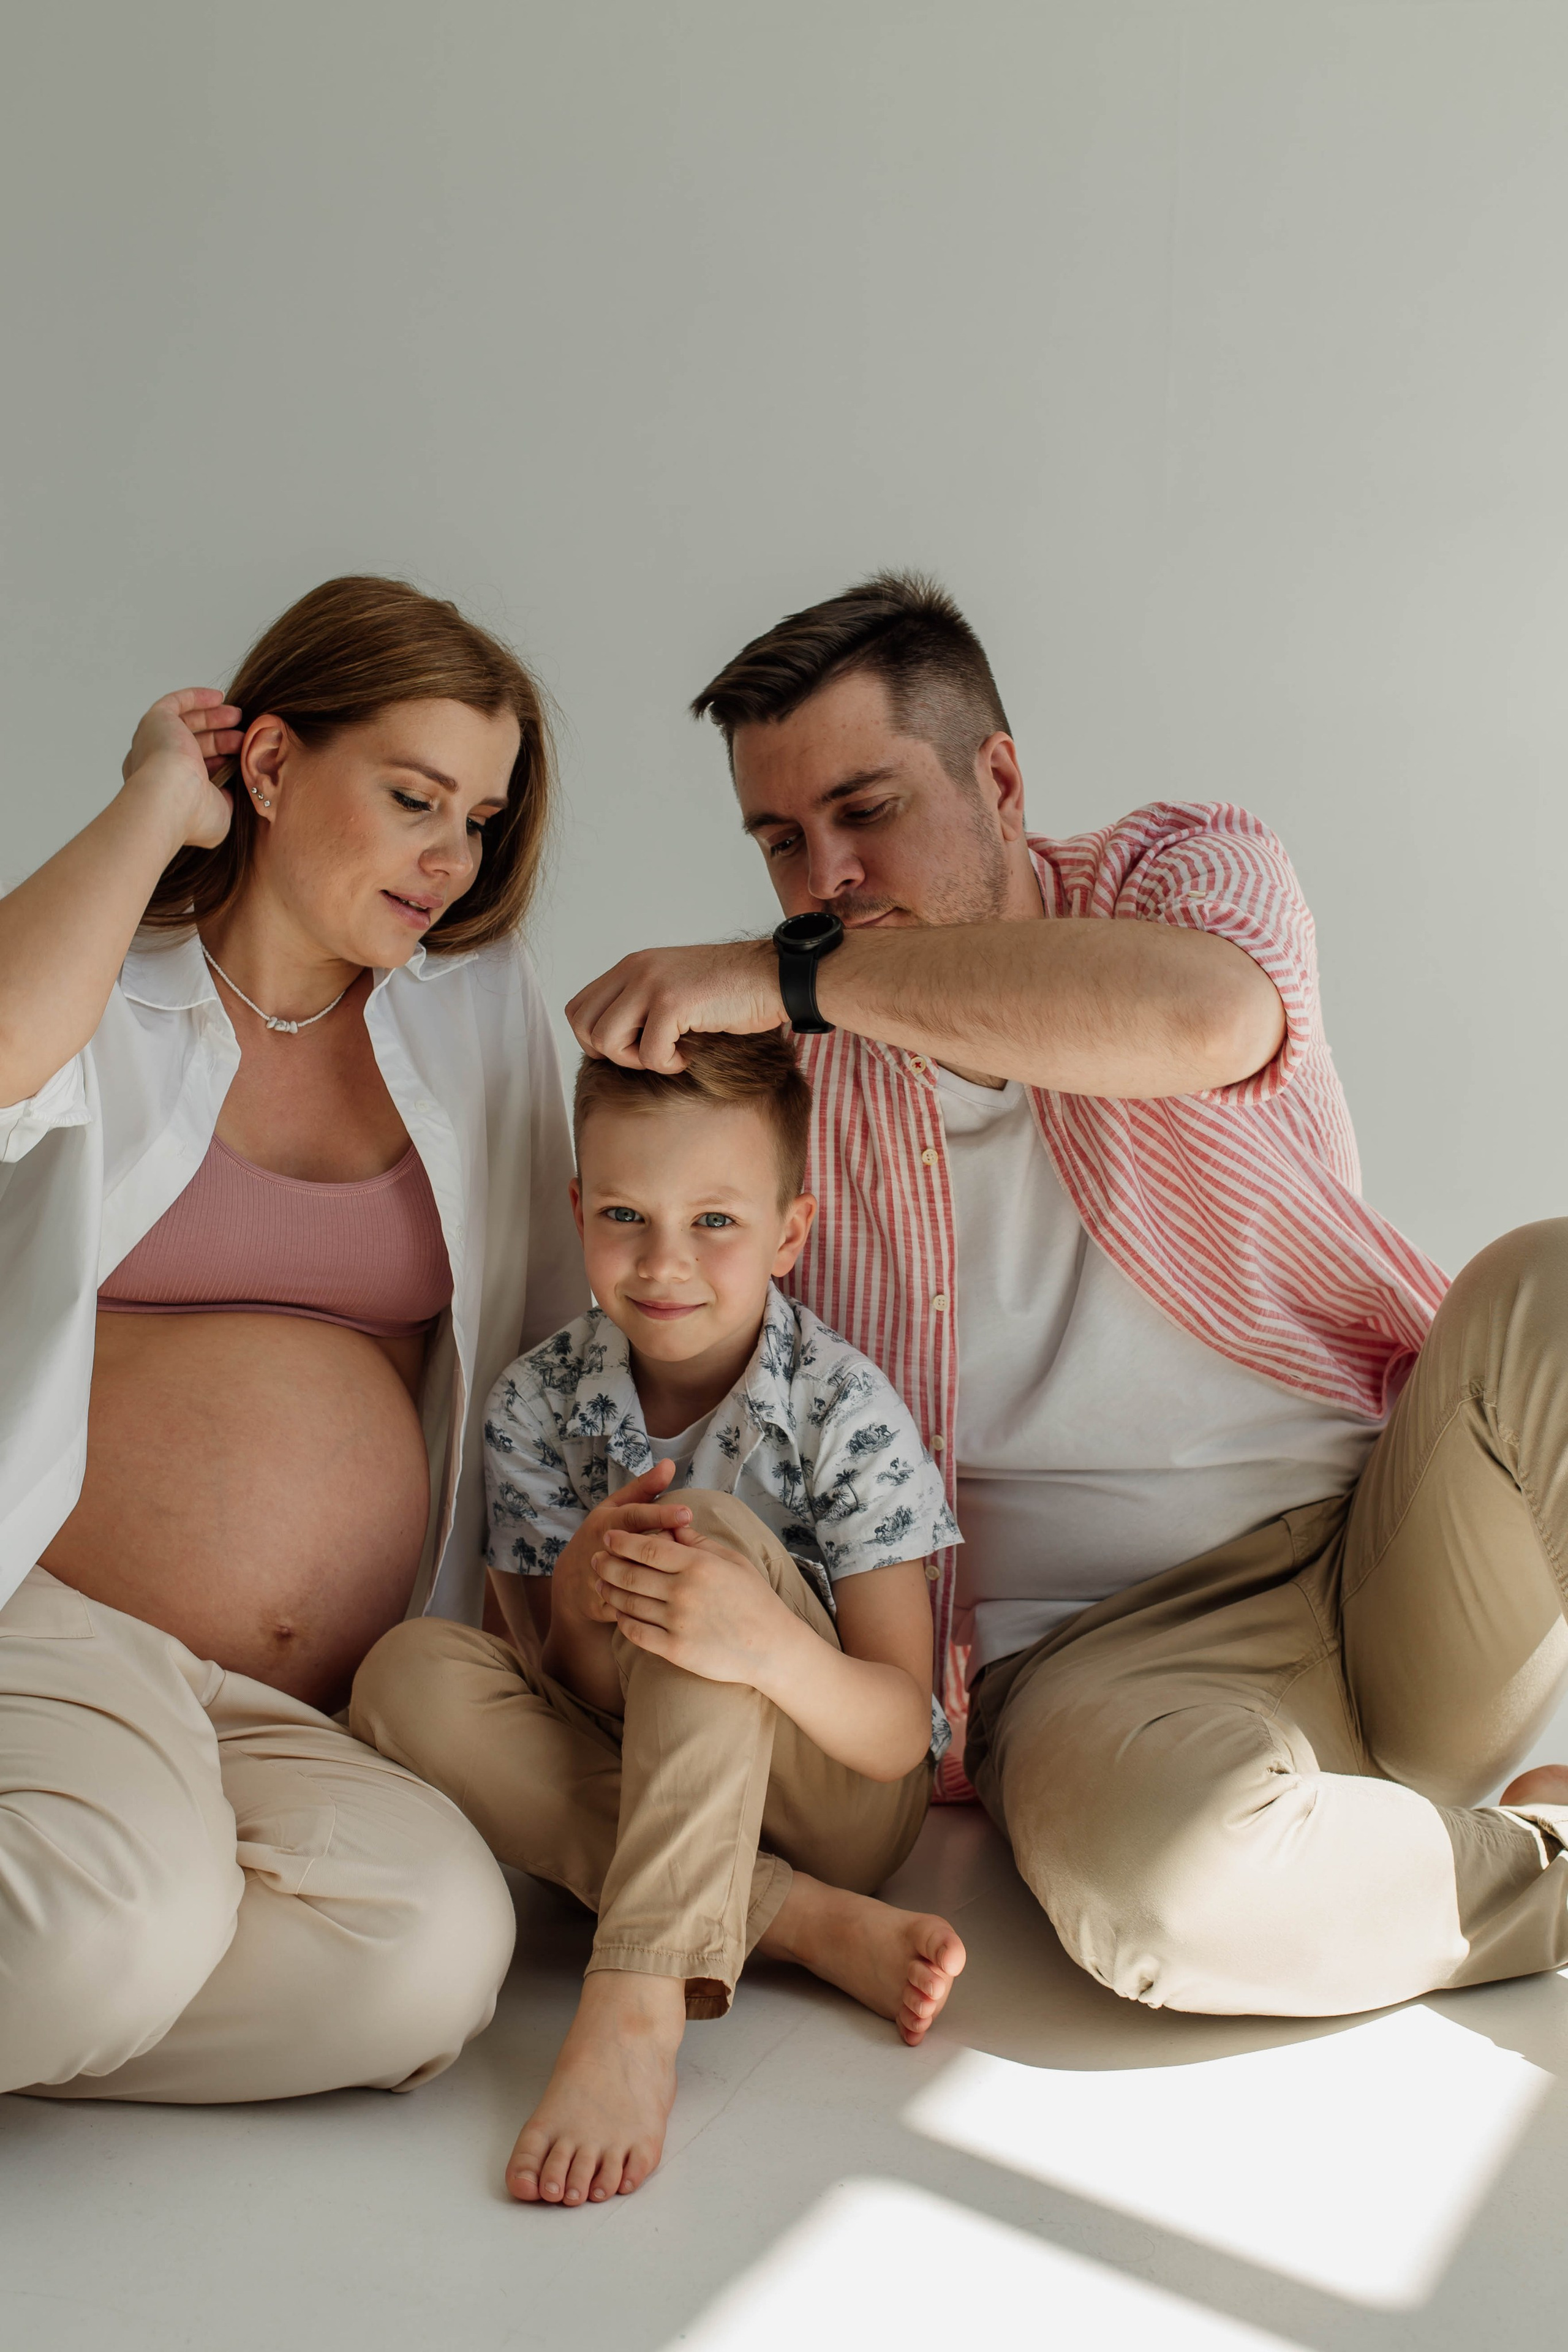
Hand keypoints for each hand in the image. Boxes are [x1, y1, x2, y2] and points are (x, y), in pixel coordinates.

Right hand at [121, 689, 244, 850]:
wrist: (170, 799)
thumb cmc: (192, 816)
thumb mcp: (219, 814)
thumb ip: (225, 802)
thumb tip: (233, 791)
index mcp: (162, 787)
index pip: (193, 768)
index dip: (217, 761)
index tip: (240, 759)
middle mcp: (153, 763)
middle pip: (191, 743)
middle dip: (220, 737)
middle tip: (243, 735)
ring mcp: (152, 741)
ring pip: (185, 723)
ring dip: (213, 718)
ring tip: (239, 716)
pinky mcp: (155, 721)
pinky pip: (175, 703)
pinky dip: (196, 697)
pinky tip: (219, 697)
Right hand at [549, 1461, 695, 1633]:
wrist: (571, 1584)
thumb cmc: (601, 1536)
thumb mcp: (616, 1509)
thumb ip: (644, 1488)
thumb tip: (670, 1464)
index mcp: (605, 1523)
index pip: (634, 1516)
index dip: (660, 1514)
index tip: (687, 1513)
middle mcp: (601, 1549)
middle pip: (640, 1549)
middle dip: (668, 1550)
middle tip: (691, 1552)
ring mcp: (600, 1579)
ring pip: (636, 1580)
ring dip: (662, 1578)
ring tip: (683, 1576)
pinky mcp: (603, 1605)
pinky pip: (632, 1606)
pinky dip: (653, 1605)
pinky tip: (676, 1601)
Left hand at [565, 940, 784, 1071]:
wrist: (774, 976)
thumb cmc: (734, 992)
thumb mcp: (675, 989)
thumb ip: (642, 1005)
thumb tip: (610, 1045)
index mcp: (632, 966)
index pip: (578, 1009)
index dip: (595, 1041)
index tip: (631, 1050)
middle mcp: (635, 969)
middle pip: (583, 1026)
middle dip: (612, 1054)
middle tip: (649, 1054)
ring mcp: (651, 983)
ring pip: (607, 1041)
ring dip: (638, 1060)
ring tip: (671, 1053)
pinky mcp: (673, 1003)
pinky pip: (650, 1054)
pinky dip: (671, 1064)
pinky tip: (693, 1053)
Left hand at [594, 1522, 797, 1688]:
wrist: (771, 1647)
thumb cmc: (755, 1599)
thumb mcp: (733, 1561)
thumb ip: (699, 1542)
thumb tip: (673, 1522)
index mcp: (698, 1565)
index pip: (647, 1547)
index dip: (622, 1541)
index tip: (608, 1537)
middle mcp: (684, 1591)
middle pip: (629, 1574)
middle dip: (606, 1564)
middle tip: (595, 1559)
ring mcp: (678, 1622)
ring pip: (628, 1603)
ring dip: (609, 1591)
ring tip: (600, 1584)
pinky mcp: (675, 1650)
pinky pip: (636, 1632)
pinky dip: (622, 1620)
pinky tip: (618, 1613)